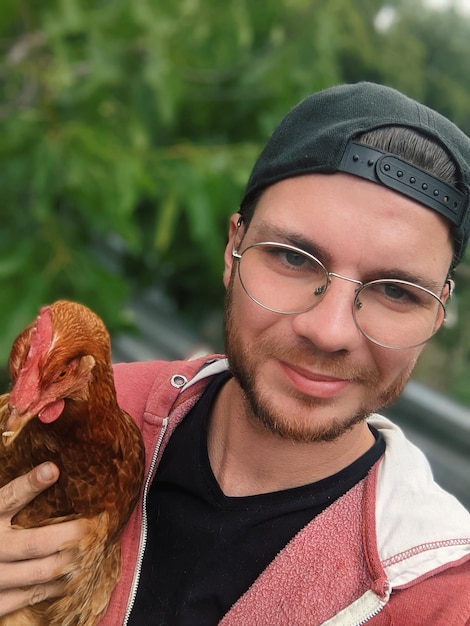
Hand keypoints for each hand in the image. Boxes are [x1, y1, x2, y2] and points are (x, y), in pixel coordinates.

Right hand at [0, 463, 85, 616]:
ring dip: (72, 561)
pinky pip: (32, 596)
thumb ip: (18, 498)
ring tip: (94, 549)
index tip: (54, 470)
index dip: (31, 484)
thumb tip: (53, 469)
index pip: (10, 497)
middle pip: (36, 542)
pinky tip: (75, 576)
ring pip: (41, 571)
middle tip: (96, 524)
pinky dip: (58, 586)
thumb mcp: (0, 510)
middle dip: (72, 534)